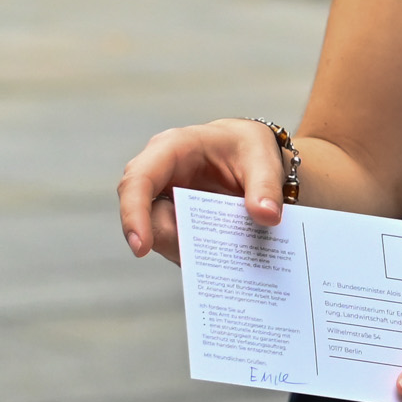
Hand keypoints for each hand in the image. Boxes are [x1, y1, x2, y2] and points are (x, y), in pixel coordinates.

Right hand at [117, 118, 286, 264]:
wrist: (251, 158)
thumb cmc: (249, 148)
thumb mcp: (263, 159)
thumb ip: (266, 186)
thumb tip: (267, 216)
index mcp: (172, 148)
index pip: (138, 181)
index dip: (134, 214)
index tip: (142, 249)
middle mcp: (159, 175)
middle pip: (145, 216)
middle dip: (173, 238)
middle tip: (208, 249)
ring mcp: (163, 200)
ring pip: (160, 236)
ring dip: (189, 248)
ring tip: (224, 247)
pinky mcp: (173, 221)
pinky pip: (176, 245)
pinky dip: (196, 253)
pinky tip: (221, 253)